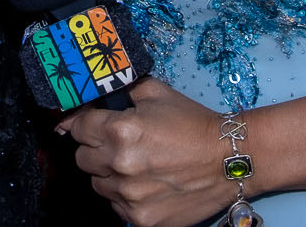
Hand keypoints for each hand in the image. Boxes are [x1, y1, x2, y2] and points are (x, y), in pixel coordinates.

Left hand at [56, 79, 240, 226]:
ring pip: (97, 184)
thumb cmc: (192, 123)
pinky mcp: (141, 219)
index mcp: (120, 130)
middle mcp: (120, 164)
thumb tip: (88, 95)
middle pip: (81, 158)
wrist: (228, 159)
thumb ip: (119, 91)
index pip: (76, 128)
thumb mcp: (155, 92)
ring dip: (109, 174)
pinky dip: (125, 196)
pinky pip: (115, 206)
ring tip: (137, 165)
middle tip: (120, 144)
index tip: (95, 124)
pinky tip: (147, 184)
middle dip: (95, 148)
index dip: (86, 123)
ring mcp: (129, 196)